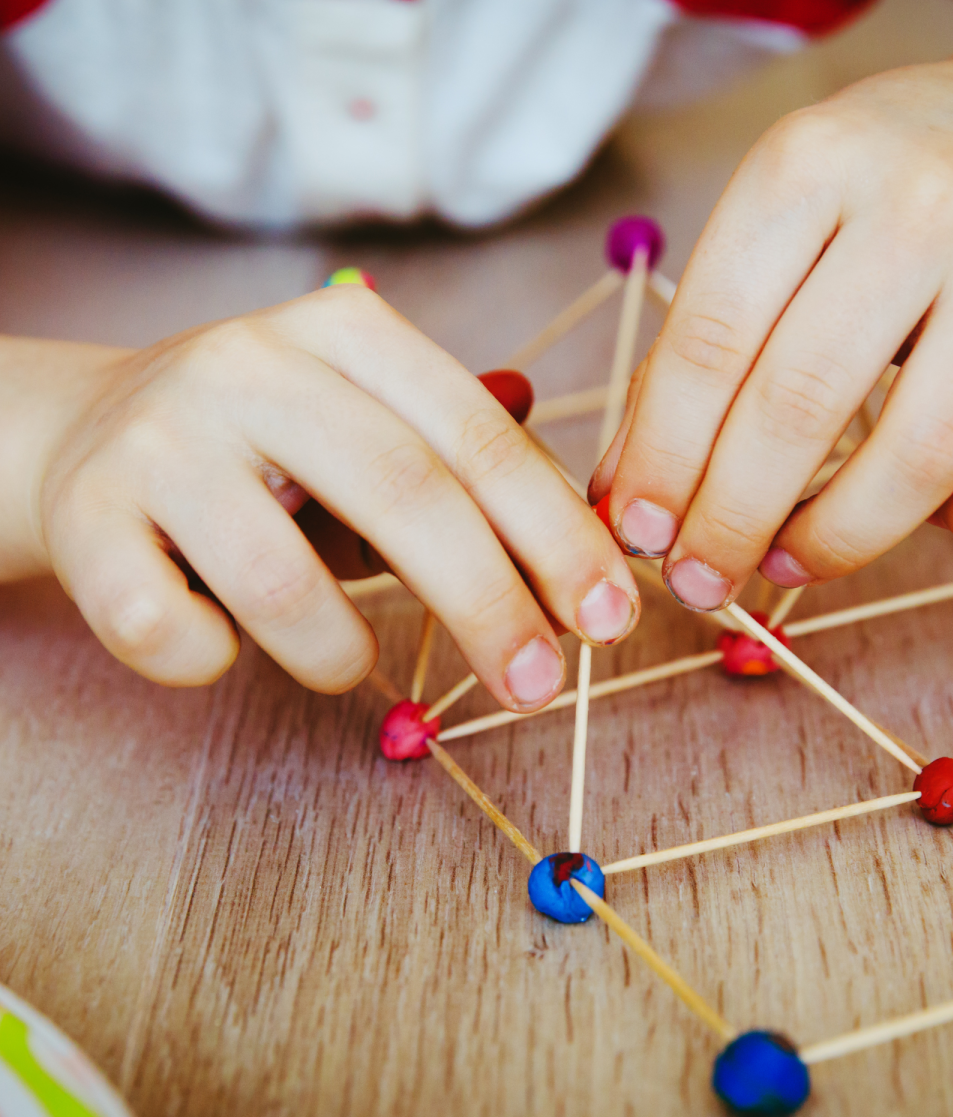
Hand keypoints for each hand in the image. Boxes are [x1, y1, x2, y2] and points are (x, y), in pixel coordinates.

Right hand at [7, 286, 638, 705]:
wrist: (85, 434)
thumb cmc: (268, 449)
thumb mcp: (375, 424)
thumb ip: (475, 466)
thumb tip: (599, 534)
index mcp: (345, 333)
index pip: (476, 437)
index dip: (555, 534)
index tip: (610, 615)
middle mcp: (250, 365)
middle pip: (403, 495)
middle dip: (491, 606)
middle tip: (539, 688)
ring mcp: (158, 438)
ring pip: (284, 583)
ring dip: (341, 653)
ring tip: (349, 666)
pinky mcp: (83, 518)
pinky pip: (170, 631)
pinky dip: (214, 661)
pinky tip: (223, 643)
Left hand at [592, 52, 952, 606]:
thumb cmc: (866, 201)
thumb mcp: (765, 231)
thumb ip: (690, 355)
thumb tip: (626, 499)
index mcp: (808, 168)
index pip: (711, 339)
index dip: (662, 456)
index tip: (636, 534)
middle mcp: (919, 210)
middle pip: (803, 402)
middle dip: (730, 519)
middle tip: (696, 583)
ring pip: (924, 452)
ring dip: (837, 540)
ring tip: (782, 564)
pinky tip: (931, 517)